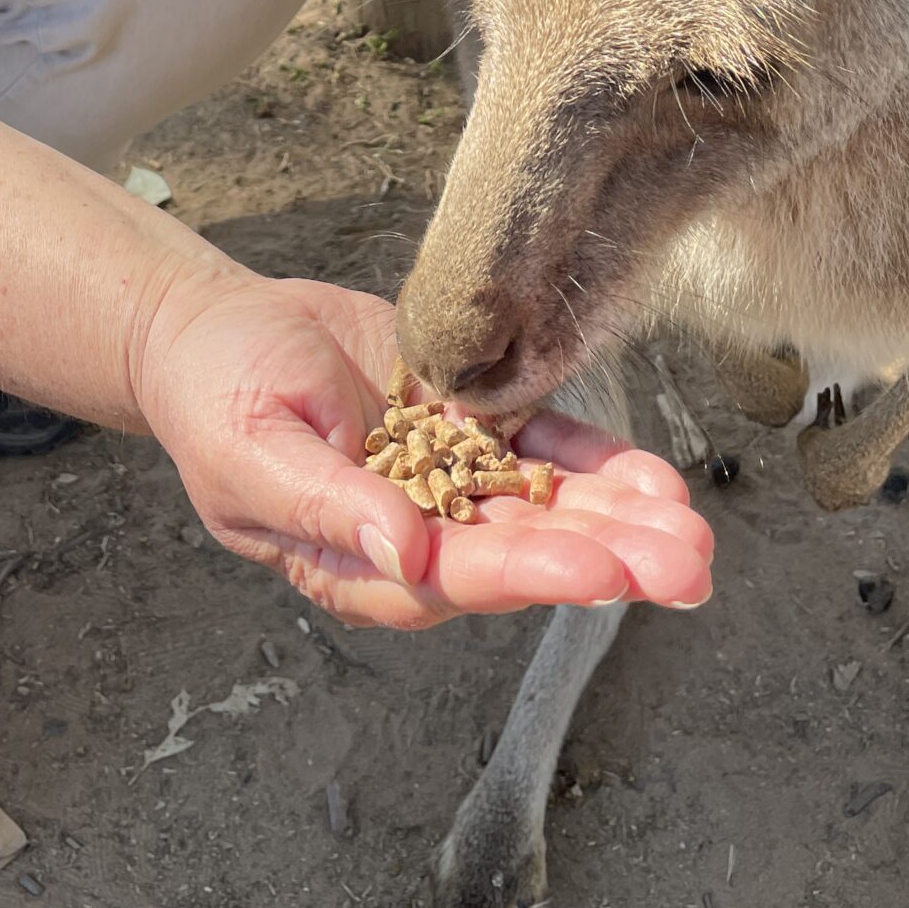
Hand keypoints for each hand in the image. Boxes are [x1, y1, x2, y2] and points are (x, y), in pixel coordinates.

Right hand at [132, 268, 712, 629]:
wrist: (213, 329)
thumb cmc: (215, 397)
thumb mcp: (254, 452)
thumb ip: (330, 507)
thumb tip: (405, 556)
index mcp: (360, 563)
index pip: (458, 578)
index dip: (533, 572)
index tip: (602, 570)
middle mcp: (418, 534)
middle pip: (525, 555)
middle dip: (611, 559)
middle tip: (688, 562)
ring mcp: (449, 481)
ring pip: (549, 510)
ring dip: (623, 520)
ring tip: (694, 531)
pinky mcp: (468, 424)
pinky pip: (543, 452)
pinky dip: (598, 465)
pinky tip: (656, 479)